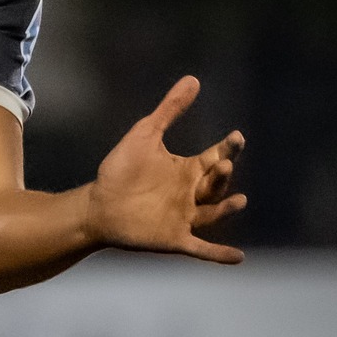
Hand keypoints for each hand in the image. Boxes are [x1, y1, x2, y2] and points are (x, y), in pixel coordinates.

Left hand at [85, 76, 246, 263]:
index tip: (237, 136)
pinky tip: (238, 258)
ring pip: (212, 213)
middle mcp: (190, 194)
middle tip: (224, 163)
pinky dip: (218, 254)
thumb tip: (193, 79)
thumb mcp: (146, 134)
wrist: (96, 204)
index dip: (228, 147)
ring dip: (226, 208)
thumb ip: (170, 110)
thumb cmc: (120, 170)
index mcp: (187, 169)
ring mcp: (183, 217)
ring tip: (240, 201)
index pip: (215, 156)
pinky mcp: (173, 238)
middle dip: (222, 175)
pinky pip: (200, 247)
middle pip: (215, 184)